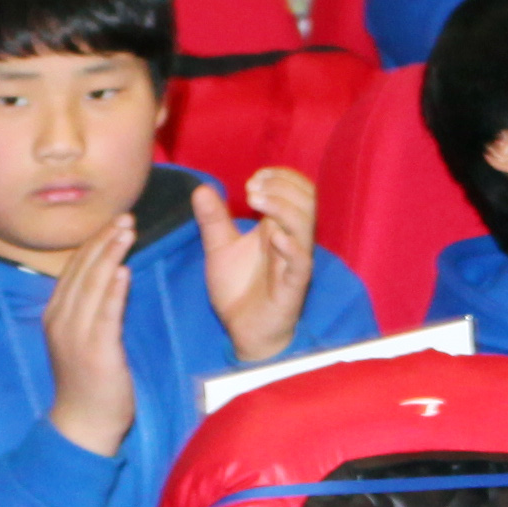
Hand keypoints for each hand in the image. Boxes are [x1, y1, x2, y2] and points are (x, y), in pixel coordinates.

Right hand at [39, 215, 140, 454]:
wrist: (83, 422)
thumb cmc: (89, 379)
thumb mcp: (83, 337)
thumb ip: (91, 308)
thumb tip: (108, 277)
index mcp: (56, 314)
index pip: (74, 269)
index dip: (93, 242)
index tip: (113, 220)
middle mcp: (61, 320)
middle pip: (82, 271)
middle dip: (103, 240)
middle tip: (124, 215)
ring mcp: (75, 335)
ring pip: (92, 286)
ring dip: (110, 256)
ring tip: (127, 231)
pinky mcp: (94, 351)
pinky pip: (104, 315)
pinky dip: (114, 291)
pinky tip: (125, 271)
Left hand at [195, 167, 318, 364]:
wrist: (243, 330)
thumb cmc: (239, 289)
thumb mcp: (219, 248)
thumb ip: (213, 220)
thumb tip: (200, 187)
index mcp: (279, 227)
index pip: (298, 190)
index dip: (282, 177)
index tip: (255, 176)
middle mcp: (292, 240)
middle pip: (307, 201)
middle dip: (282, 187)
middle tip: (252, 187)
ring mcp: (295, 262)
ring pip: (306, 226)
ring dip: (283, 206)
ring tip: (255, 199)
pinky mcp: (293, 286)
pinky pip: (301, 262)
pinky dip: (290, 245)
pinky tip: (272, 234)